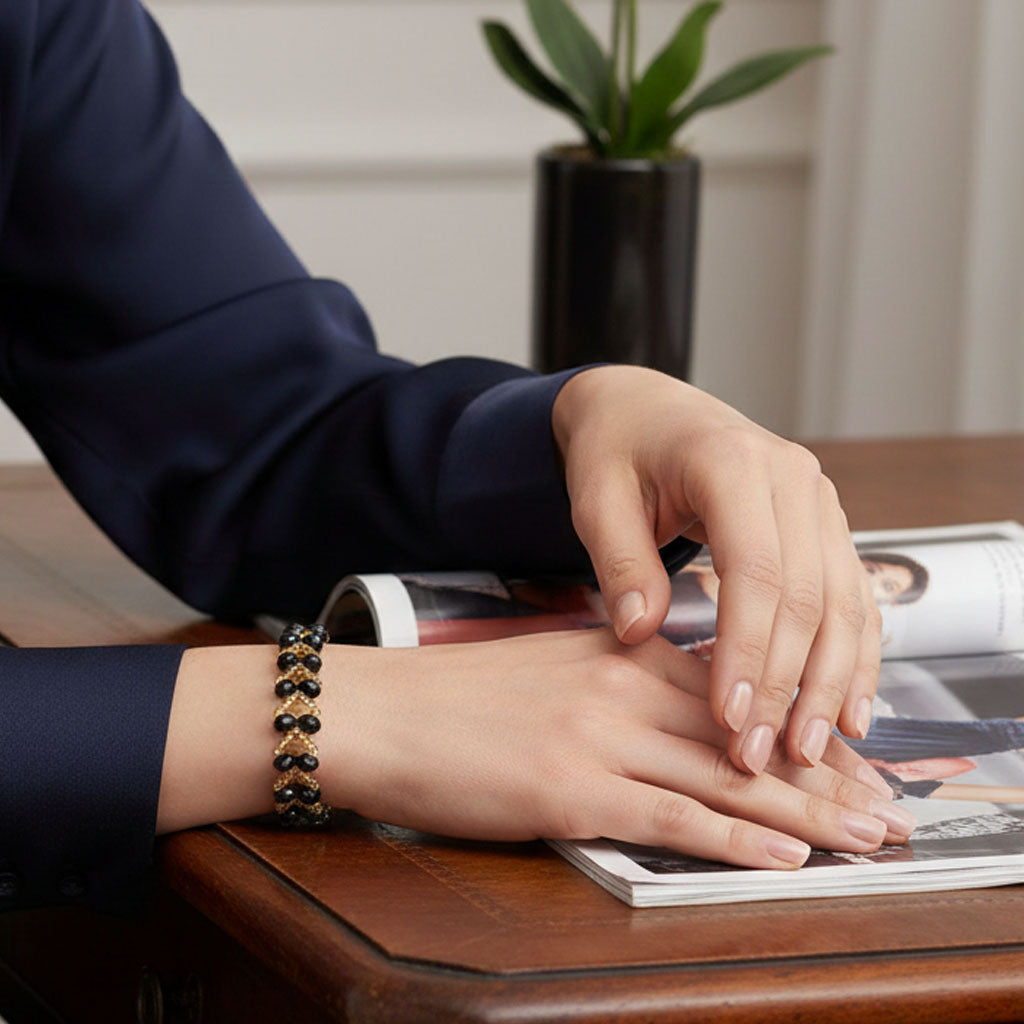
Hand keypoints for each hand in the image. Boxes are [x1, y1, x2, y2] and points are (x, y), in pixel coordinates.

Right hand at [322, 630, 912, 868]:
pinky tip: (785, 854)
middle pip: (744, 730)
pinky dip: (738, 839)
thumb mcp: (551, 665)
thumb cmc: (458, 696)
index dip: (797, 721)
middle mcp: (619, 684)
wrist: (382, 711)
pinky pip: (674, 817)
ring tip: (864, 833)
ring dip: (805, 810)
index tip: (845, 749)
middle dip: (822, 769)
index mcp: (617, 649)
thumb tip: (673, 707)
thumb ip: (616, 678)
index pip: (731, 685)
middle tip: (884, 799)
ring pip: (725, 775)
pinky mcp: (573, 790)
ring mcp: (599, 737)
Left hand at [551, 366, 881, 772]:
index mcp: (733, 462)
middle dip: (789, 684)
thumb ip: (620, 562)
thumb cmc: (616, 449)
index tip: (730, 719)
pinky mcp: (824, 525)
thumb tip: (640, 632)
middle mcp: (793, 478)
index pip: (757, 572)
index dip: (748, 652)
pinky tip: (847, 710)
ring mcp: (818, 500)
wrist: (644, 407)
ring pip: (844, 603)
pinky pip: (852, 597)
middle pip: (808, 597)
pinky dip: (855, 656)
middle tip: (763, 755)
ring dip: (831, 682)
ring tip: (810, 751)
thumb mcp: (597, 498)